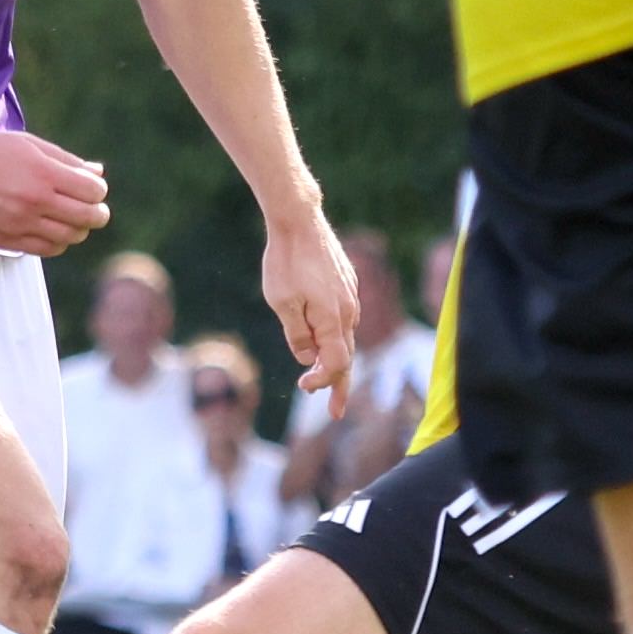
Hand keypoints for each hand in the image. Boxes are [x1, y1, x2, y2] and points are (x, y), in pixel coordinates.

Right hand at [0, 128, 107, 257]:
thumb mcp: (27, 145)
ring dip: (78, 230)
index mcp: (43, 172)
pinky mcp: (6, 240)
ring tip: (73, 220)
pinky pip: (46, 249)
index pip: (92, 191)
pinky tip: (52, 230)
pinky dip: (58, 242)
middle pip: (87, 217)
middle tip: (96, 211)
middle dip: (98, 214)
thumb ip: (65, 160)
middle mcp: (34, 201)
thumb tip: (98, 173)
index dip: (98, 190)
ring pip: (69, 237)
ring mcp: (19, 224)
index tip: (92, 188)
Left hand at [259, 212, 357, 415]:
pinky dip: (335, 335)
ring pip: (346, 336)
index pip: (337, 364)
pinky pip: (343, 318)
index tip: (302, 386)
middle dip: (340, 386)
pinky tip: (323, 338)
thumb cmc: (285, 261)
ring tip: (323, 379)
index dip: (323, 382)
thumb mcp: (282, 303)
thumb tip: (308, 359)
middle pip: (348, 357)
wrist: (299, 220)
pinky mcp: (346, 284)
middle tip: (336, 413)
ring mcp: (350, 296)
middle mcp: (348, 311)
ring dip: (336, 359)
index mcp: (333, 319)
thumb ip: (297, 335)